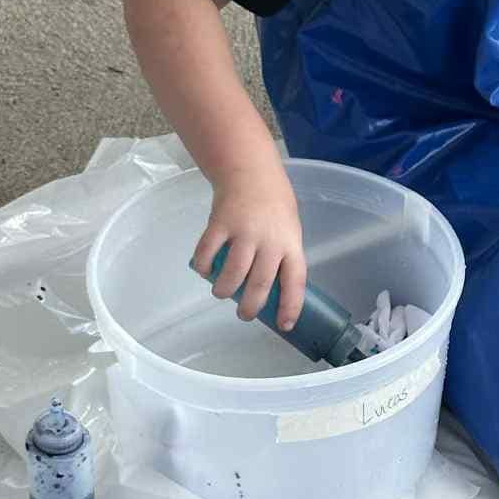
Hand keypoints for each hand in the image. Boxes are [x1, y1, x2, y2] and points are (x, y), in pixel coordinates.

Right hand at [191, 162, 306, 330]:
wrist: (252, 173)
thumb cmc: (274, 207)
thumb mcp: (289, 232)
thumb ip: (282, 258)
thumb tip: (271, 292)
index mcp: (290, 244)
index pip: (295, 282)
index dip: (291, 306)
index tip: (285, 326)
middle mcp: (269, 241)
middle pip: (259, 285)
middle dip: (250, 308)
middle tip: (244, 315)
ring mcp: (243, 232)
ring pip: (232, 274)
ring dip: (224, 291)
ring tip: (221, 294)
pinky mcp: (220, 223)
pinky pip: (207, 253)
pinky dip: (203, 267)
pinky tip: (204, 271)